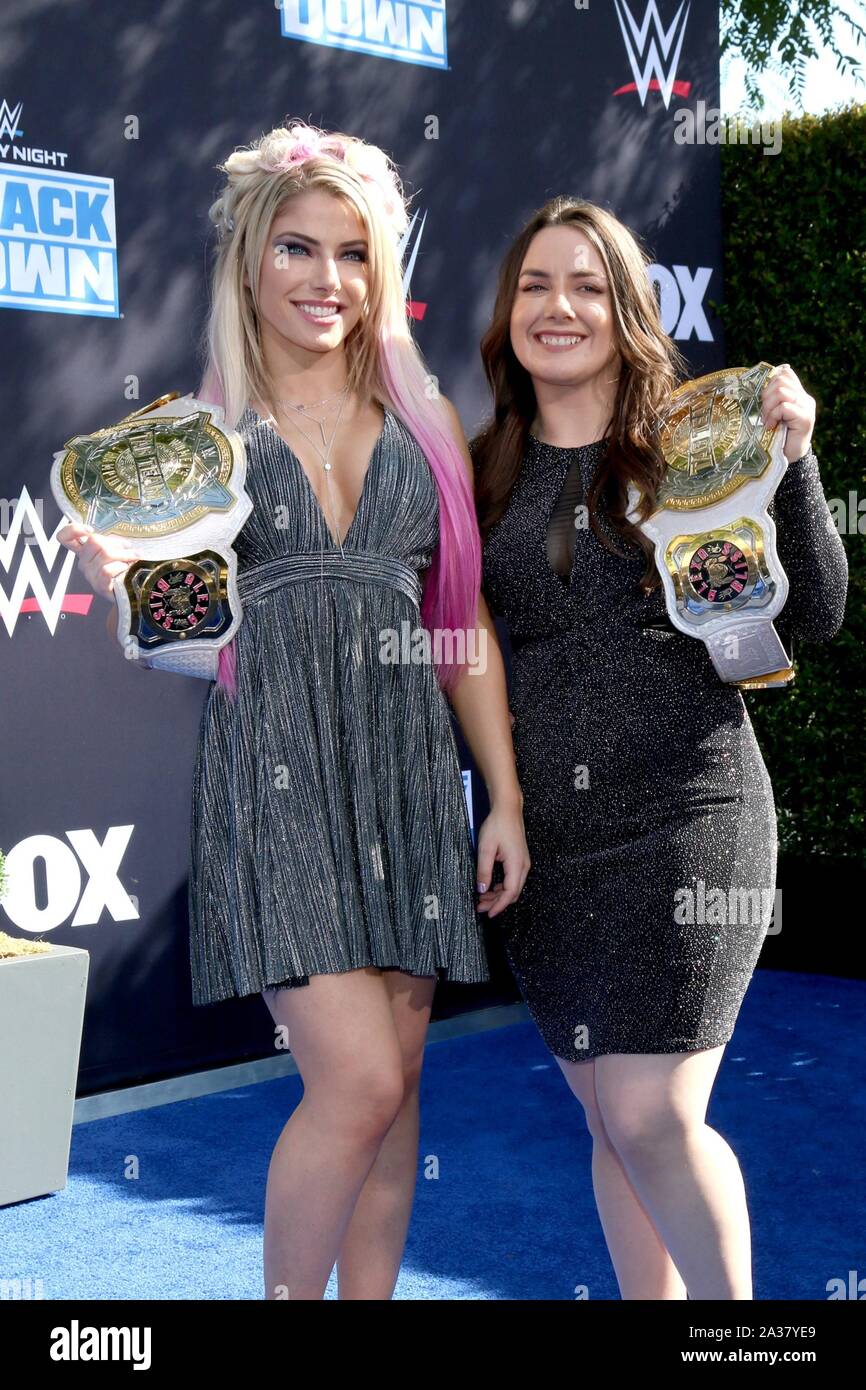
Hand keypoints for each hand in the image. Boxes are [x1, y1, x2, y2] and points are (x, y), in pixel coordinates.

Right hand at [56, 521, 137, 600]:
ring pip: (105, 554)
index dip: (73, 529)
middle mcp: (84, 562)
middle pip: (94, 541)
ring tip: (134, 556)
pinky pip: (107, 570)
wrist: (133, 589)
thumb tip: (119, 535)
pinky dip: (121, 566)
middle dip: (116, 542)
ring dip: (125, 554)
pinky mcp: (99, 585)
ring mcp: (90, 575)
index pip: (65, 537)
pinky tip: (126, 569)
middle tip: (128, 547)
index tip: (90, 530)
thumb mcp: (116, 549)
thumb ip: (112, 541)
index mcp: (85, 552)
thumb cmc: (125, 567)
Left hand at [475, 801, 530, 918]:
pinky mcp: (519, 860)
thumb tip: (482, 889)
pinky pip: (513, 879)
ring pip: (513, 887)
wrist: (508, 809)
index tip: (488, 913)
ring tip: (482, 898)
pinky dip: (502, 887)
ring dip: (499, 895)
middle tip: (480, 907)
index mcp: (517, 865)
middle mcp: (523, 866)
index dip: (499, 906)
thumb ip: (483, 870)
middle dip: (497, 903)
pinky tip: (491, 887)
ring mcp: (523, 863)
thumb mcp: (485, 848)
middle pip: (513, 893)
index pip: (510, 893)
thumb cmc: (498, 825)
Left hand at [761, 364, 814, 462]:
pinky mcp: (805, 418)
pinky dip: (773, 416)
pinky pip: (784, 407)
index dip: (769, 383)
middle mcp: (805, 398)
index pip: (785, 373)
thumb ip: (770, 400)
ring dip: (768, 407)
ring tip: (767, 421)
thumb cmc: (776, 436)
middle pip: (780, 380)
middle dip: (766, 396)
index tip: (764, 400)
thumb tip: (754, 386)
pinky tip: (771, 426)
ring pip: (782, 391)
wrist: (788, 458)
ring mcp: (807, 407)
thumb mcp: (772, 414)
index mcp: (797, 393)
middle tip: (764, 414)